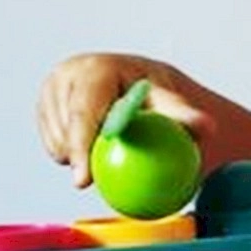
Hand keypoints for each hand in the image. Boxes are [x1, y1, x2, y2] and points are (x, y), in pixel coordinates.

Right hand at [36, 53, 212, 188]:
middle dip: (78, 156)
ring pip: (57, 141)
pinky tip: (93, 150)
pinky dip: (71, 156)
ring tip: (105, 149)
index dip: (80, 147)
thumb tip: (206, 127)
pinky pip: (54, 146)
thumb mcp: (173, 106)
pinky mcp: (45, 108)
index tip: (84, 181)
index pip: (83, 113)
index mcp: (97, 69)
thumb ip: (186, 116)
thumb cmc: (159, 100)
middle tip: (97, 178)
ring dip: (78, 157)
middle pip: (65, 129)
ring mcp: (52, 91)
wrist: (138, 87)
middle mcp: (68, 74)